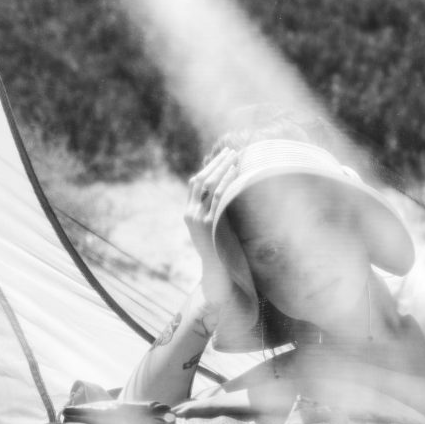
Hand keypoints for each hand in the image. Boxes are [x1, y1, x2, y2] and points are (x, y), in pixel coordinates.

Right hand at [185, 147, 238, 307]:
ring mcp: (198, 217)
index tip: (221, 158)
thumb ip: (217, 213)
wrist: (217, 273)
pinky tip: (235, 171)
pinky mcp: (209, 222)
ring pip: (208, 184)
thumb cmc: (221, 252)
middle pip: (200, 179)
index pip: (195, 184)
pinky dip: (226, 181)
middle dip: (216, 163)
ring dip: (222, 167)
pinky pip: (218, 196)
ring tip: (235, 155)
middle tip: (230, 151)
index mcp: (189, 213)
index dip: (207, 168)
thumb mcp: (216, 229)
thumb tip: (232, 196)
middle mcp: (191, 213)